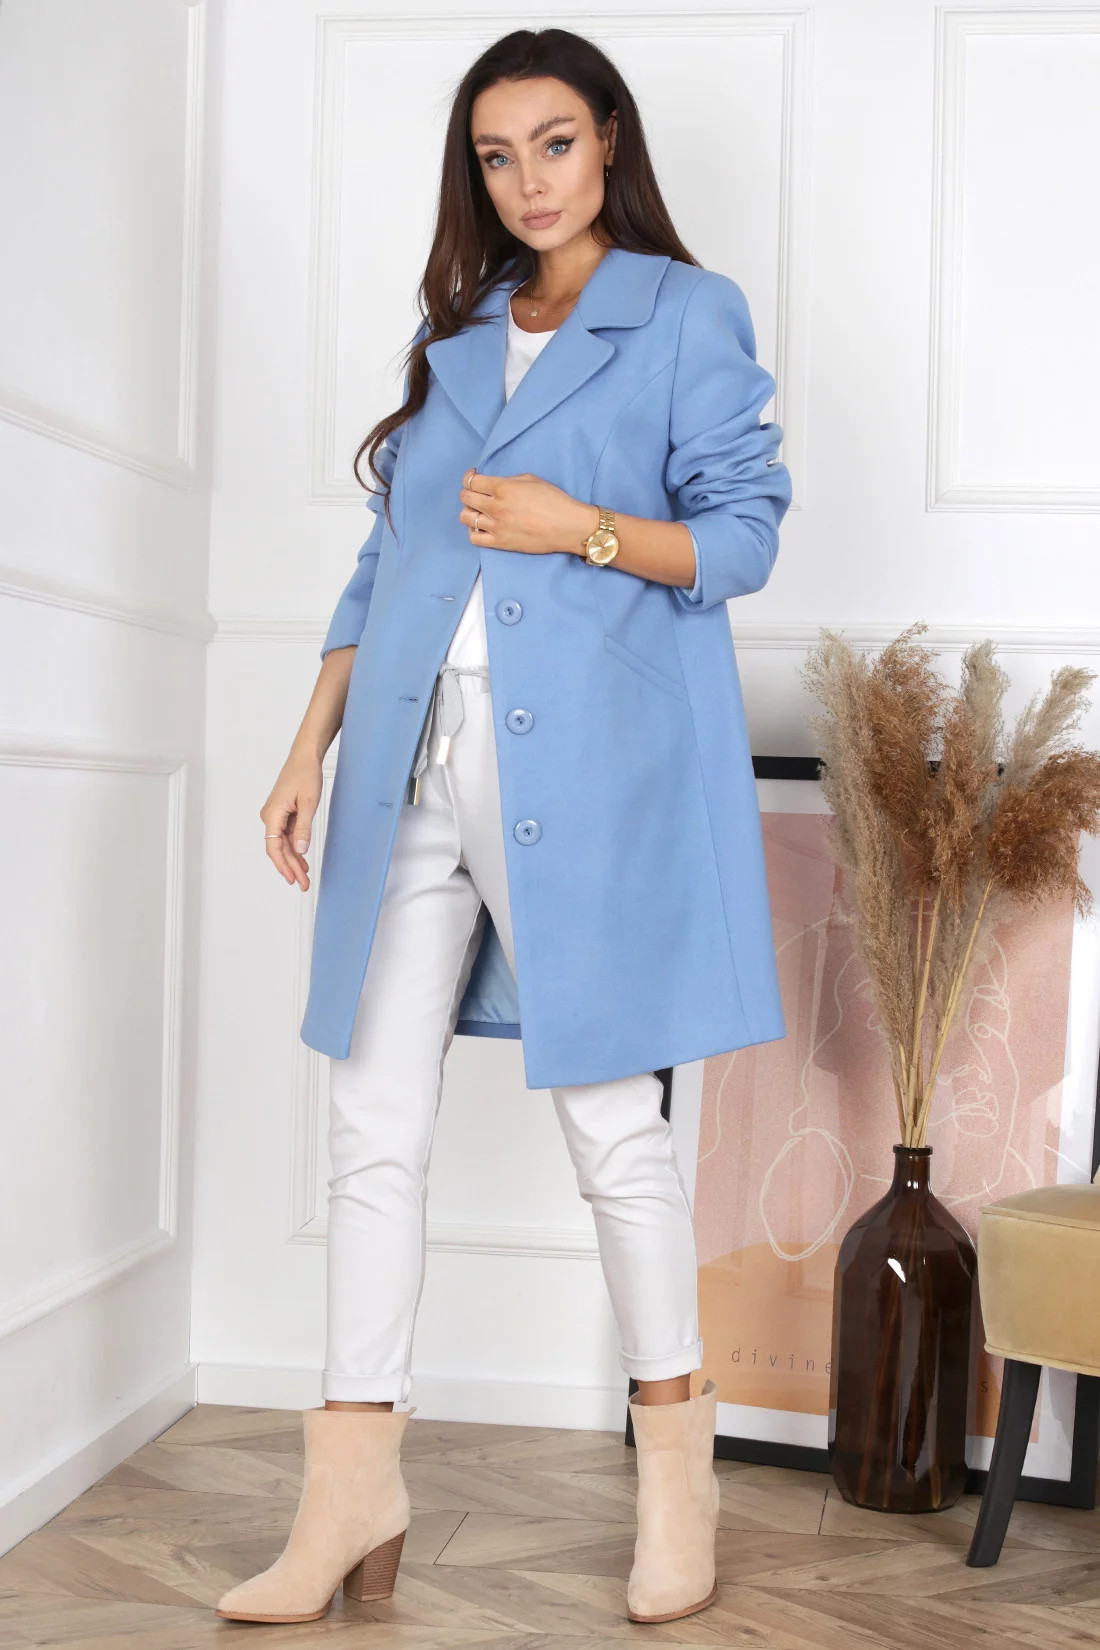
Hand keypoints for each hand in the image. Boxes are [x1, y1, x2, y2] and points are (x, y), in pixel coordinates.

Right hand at [260, 747, 322, 889]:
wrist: (304, 757)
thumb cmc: (305, 774)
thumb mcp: (309, 803)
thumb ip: (304, 827)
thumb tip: (300, 849)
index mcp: (272, 814)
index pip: (274, 847)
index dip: (283, 865)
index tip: (293, 878)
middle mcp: (270, 817)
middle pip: (278, 848)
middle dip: (290, 867)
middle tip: (303, 884)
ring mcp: (275, 816)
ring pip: (282, 844)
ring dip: (293, 860)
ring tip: (304, 876)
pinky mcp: (282, 813)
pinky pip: (286, 836)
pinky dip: (294, 848)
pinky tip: (302, 859)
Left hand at [458, 469, 596, 555]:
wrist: (568, 527)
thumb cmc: (554, 501)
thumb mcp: (531, 480)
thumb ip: (508, 481)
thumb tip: (495, 486)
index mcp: (503, 488)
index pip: (472, 481)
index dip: (469, 477)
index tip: (473, 477)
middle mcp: (496, 507)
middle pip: (465, 498)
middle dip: (467, 492)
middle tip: (475, 493)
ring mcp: (496, 526)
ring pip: (465, 518)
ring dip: (469, 511)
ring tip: (478, 511)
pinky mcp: (500, 543)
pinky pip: (474, 538)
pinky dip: (473, 531)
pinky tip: (482, 527)